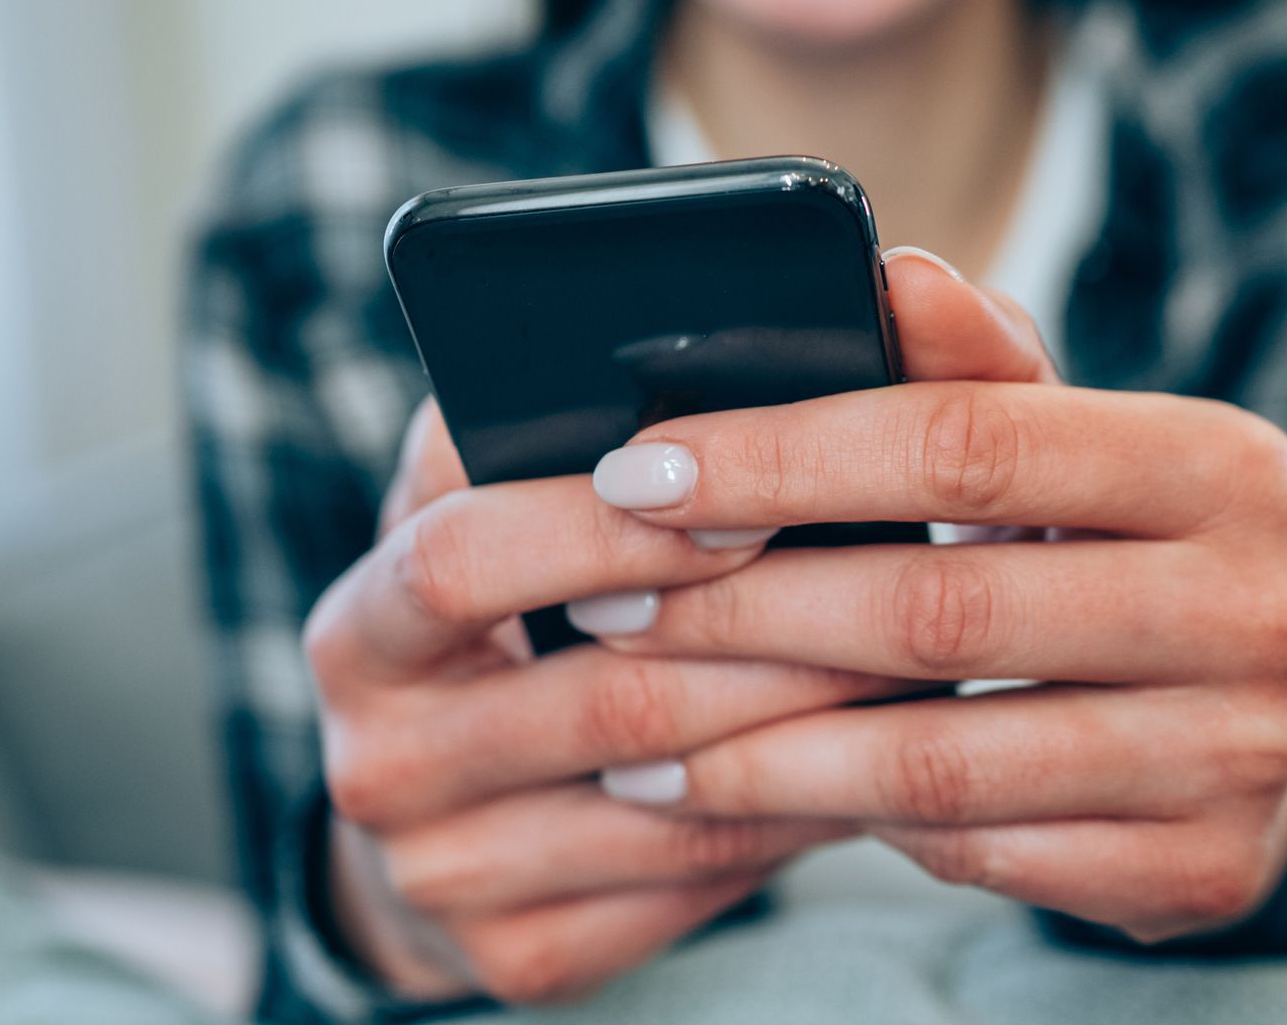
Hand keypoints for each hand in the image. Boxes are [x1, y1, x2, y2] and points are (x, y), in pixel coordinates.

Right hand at [303, 400, 904, 1002]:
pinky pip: (696, 878)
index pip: (466, 557)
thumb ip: (565, 413)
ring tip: (921, 663)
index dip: (607, 525)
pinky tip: (873, 755)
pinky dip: (799, 809)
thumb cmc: (514, 609)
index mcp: (365, 623)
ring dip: (810, 724)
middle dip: (763, 632)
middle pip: (598, 694)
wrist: (453, 810)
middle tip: (897, 582)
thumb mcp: (505, 501)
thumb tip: (740, 329)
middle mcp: (377, 759)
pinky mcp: (520, 958)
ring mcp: (442, 875)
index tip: (747, 493)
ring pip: (670, 794)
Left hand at [584, 250, 1286, 942]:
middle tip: (607, 605)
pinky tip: (748, 793)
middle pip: (943, 609)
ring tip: (635, 732)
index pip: (971, 444)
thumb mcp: (1058, 448)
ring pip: (941, 757)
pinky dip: (841, 821)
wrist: (1234, 733)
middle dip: (742, 610)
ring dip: (757, 744)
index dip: (788, 457)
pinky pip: (972, 851)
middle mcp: (1265, 609)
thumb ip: (974, 366)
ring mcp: (1245, 757)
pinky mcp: (1201, 872)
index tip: (638, 473)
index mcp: (1226, 464)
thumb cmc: (1108, 551)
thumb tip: (894, 271)